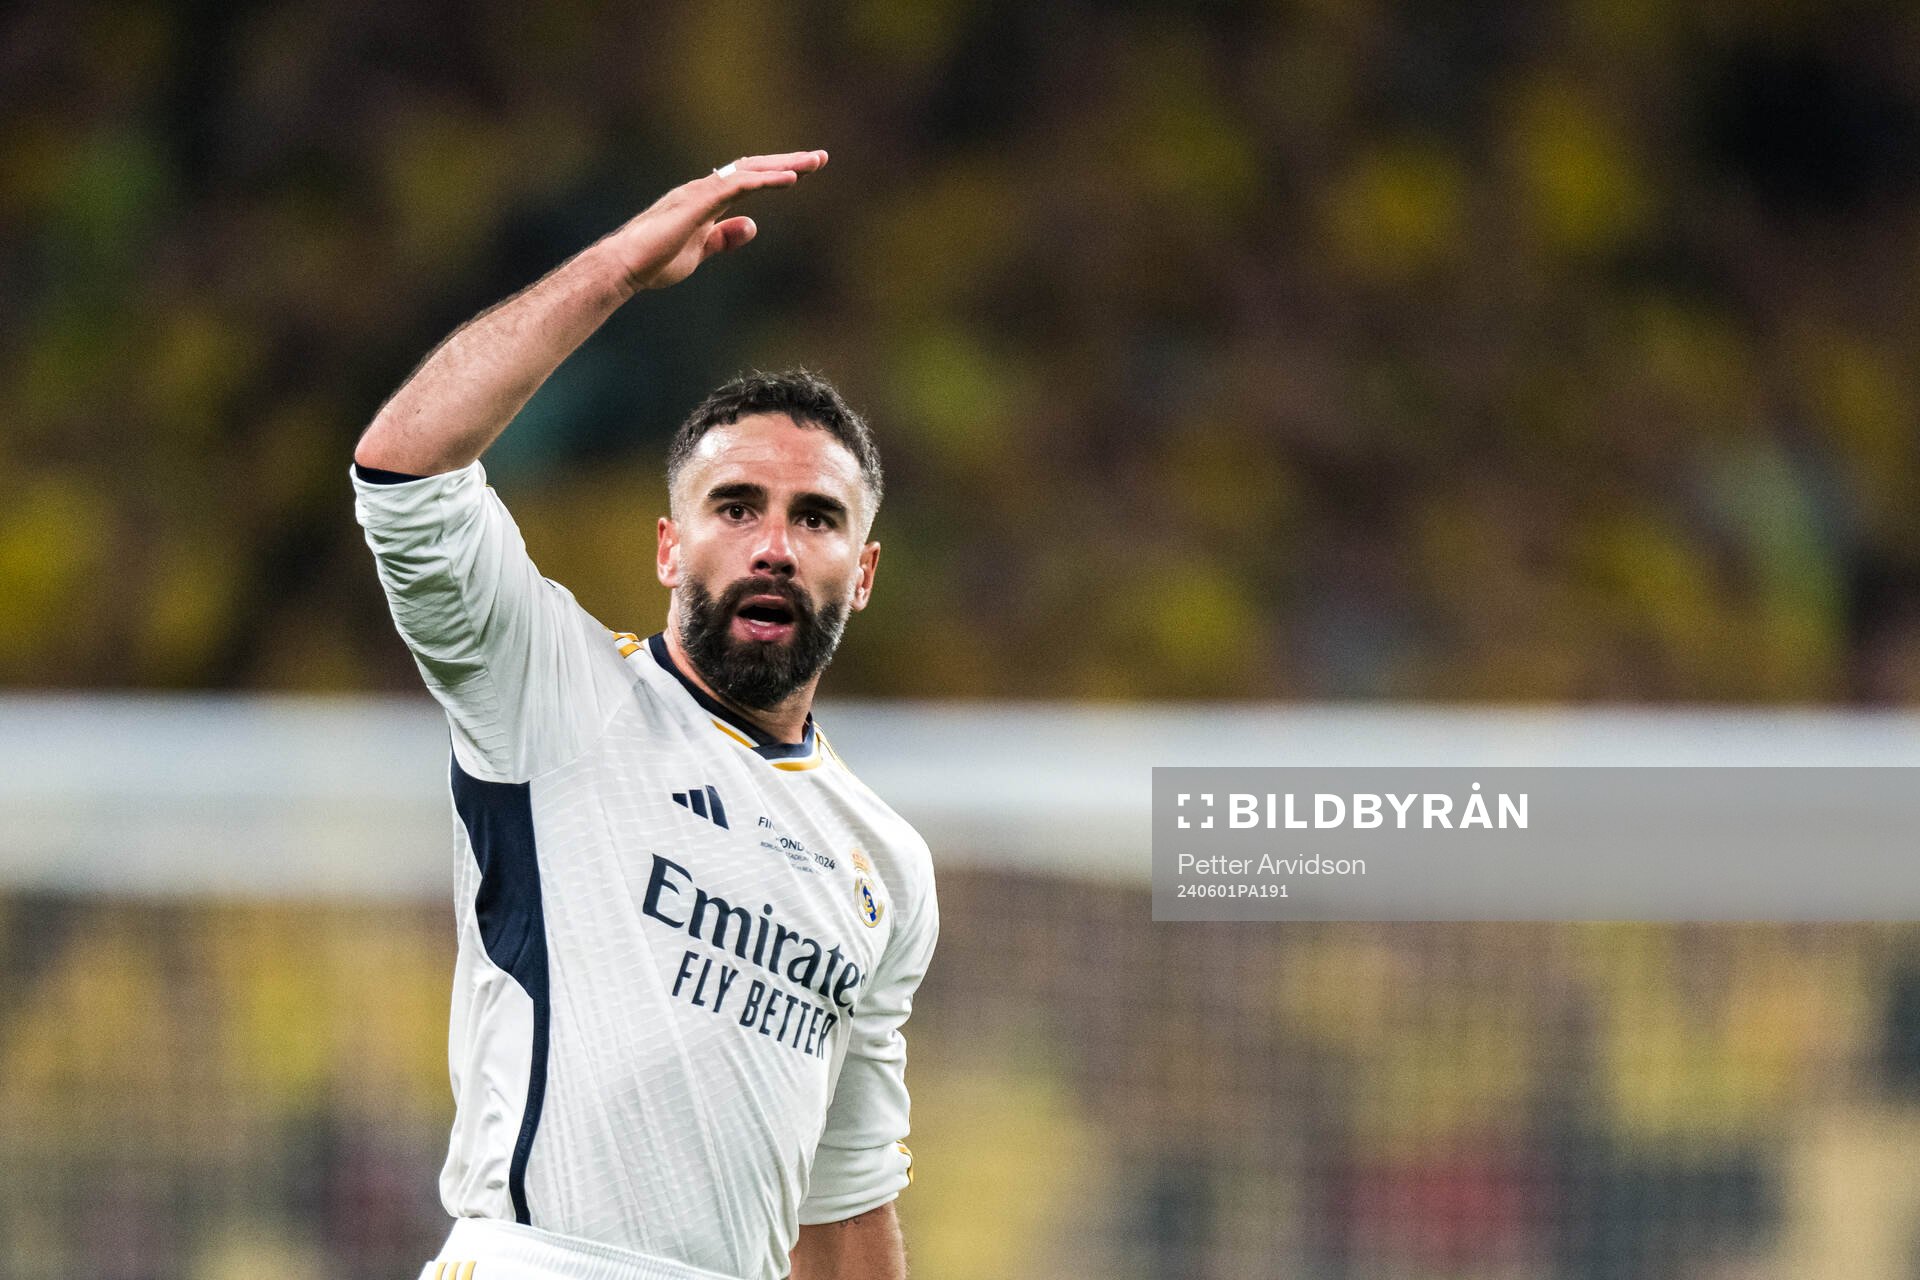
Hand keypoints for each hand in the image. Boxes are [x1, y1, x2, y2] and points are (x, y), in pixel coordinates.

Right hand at [607, 150, 828, 294]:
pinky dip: (765, 180)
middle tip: (820, 158)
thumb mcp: (701, 250)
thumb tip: (753, 225)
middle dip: (787, 162)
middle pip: (752, 168)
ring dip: (783, 166)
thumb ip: (724, 237)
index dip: (775, 174)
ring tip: (814, 163)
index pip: (746, 180)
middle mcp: (703, 189)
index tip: (803, 172)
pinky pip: (738, 186)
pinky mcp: (697, 203)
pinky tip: (790, 179)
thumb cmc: (655, 261)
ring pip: (749, 172)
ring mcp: (699, 193)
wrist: (624, 267)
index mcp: (705, 200)